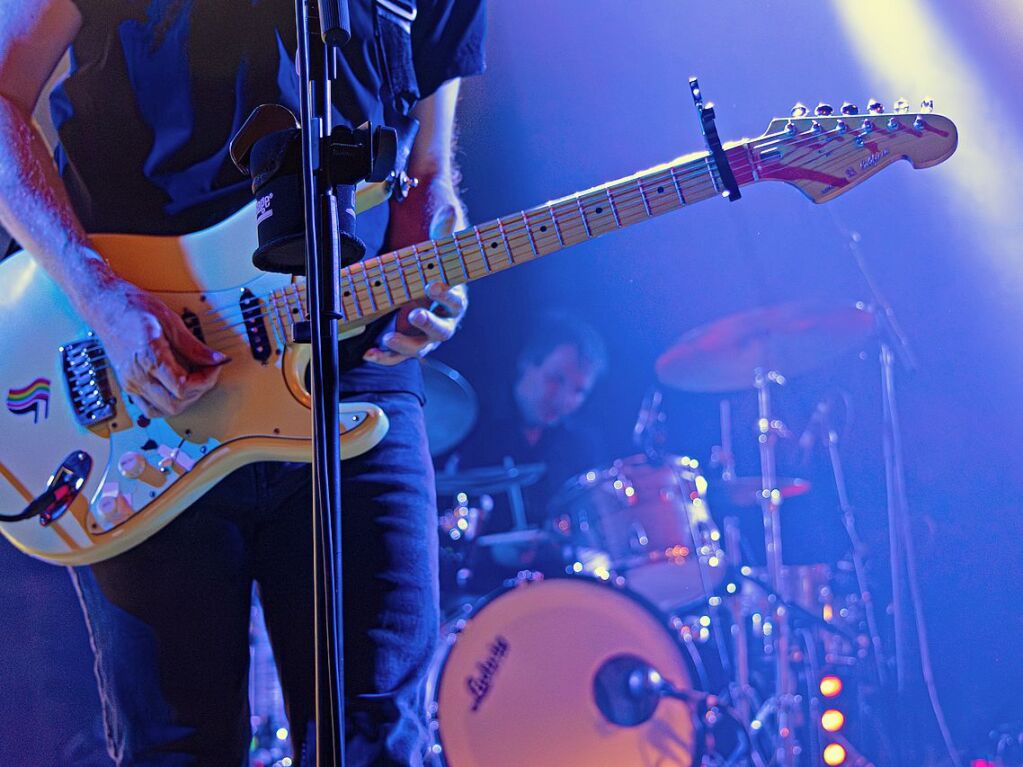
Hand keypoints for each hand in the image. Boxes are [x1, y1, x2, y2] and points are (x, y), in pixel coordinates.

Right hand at [88, 281, 228, 417]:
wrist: (104, 305)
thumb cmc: (131, 307)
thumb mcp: (170, 320)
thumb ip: (194, 345)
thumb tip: (216, 359)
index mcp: (148, 356)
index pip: (183, 387)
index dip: (205, 380)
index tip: (213, 366)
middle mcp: (137, 374)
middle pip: (174, 404)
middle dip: (198, 391)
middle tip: (206, 373)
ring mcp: (130, 382)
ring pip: (162, 411)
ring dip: (183, 401)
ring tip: (193, 381)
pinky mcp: (127, 384)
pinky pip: (149, 408)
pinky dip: (167, 404)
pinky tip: (177, 389)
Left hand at [365, 175, 468, 365]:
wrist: (426, 284)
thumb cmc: (435, 269)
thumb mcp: (439, 249)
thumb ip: (443, 232)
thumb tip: (449, 210)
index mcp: (454, 300)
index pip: (456, 301)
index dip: (447, 295)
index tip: (433, 285)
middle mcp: (443, 322)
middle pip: (442, 331)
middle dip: (428, 324)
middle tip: (414, 314)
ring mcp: (425, 336)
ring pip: (420, 348)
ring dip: (404, 346)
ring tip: (387, 338)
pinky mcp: (408, 343)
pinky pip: (398, 356)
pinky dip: (385, 357)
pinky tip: (370, 354)